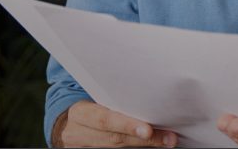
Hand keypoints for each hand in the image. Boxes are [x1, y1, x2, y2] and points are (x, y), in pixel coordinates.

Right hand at [56, 100, 177, 147]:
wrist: (68, 125)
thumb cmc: (87, 106)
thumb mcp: (92, 98)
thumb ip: (111, 98)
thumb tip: (147, 93)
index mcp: (80, 113)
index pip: (103, 119)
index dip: (126, 124)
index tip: (147, 129)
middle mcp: (80, 133)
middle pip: (114, 138)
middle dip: (143, 139)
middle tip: (168, 138)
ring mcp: (86, 147)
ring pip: (116, 148)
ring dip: (144, 145)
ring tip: (167, 140)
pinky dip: (136, 148)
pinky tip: (154, 144)